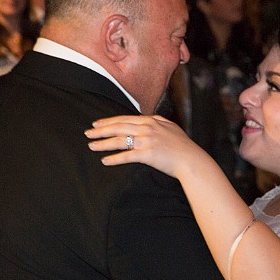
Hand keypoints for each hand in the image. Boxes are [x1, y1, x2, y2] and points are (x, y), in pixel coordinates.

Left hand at [85, 115, 210, 178]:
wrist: (191, 159)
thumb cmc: (182, 146)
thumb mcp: (170, 127)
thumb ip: (157, 122)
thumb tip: (147, 119)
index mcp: (151, 120)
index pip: (124, 119)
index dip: (109, 121)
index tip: (97, 123)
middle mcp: (147, 128)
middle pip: (118, 127)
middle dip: (101, 130)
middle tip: (88, 133)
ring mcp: (147, 140)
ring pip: (119, 140)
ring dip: (103, 143)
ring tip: (91, 146)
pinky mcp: (147, 154)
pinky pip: (126, 156)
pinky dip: (114, 159)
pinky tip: (105, 160)